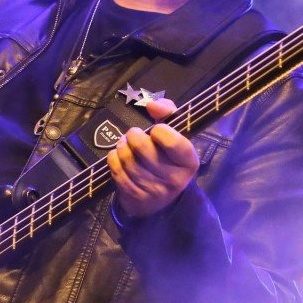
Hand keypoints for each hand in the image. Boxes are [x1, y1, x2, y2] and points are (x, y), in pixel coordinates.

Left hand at [107, 98, 199, 217]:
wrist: (160, 198)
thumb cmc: (167, 157)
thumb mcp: (174, 133)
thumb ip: (167, 112)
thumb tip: (151, 104)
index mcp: (189, 162)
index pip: (173, 142)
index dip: (160, 131)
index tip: (155, 130)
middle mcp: (174, 179)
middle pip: (144, 149)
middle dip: (134, 135)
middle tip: (133, 134)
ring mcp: (154, 191)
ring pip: (128, 160)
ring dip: (122, 146)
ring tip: (124, 143)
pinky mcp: (136, 198)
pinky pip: (118, 172)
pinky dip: (113, 159)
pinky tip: (118, 156)